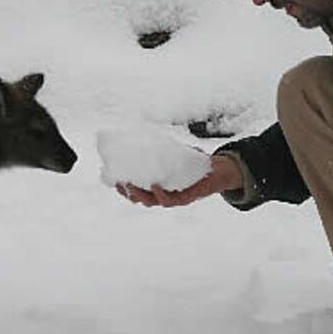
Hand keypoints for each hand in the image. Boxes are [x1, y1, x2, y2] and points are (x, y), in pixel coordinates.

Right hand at [115, 154, 242, 207]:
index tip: (114, 179)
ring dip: (140, 195)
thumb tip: (146, 131)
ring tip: (131, 185)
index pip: (138, 191)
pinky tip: (153, 186)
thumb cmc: (196, 163)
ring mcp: (175, 198)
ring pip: (152, 202)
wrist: (219, 171)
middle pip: (141, 199)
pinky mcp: (186, 198)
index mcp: (159, 187)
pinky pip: (170, 200)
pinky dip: (160, 194)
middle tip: (119, 183)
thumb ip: (164, 147)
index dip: (124, 189)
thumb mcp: (177, 154)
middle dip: (128, 193)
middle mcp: (165, 195)